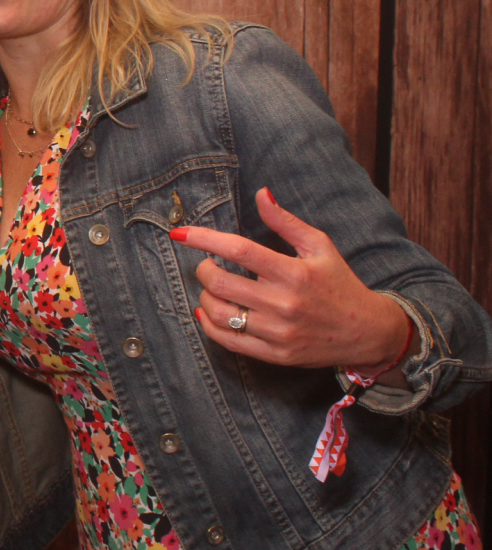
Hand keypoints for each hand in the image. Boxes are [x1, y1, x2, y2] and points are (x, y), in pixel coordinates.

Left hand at [182, 188, 411, 373]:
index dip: (204, 240)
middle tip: (207, 265)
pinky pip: (229, 341)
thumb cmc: (340, 284)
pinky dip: (209, 325)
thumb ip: (286, 222)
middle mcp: (284, 303)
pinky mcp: (275, 354)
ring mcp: (279, 332)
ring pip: (220, 313)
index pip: (239, 250)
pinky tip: (209, 311)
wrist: (368, 332)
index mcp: (294, 273)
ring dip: (205, 296)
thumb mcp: (320, 246)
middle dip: (203, 270)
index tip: (181, 233)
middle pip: (222, 283)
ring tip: (212, 288)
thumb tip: (261, 194)